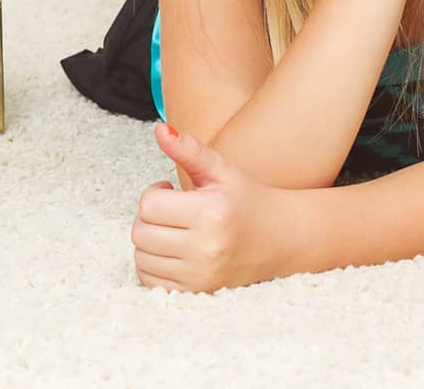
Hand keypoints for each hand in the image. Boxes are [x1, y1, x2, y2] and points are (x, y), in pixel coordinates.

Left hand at [131, 121, 292, 292]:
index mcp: (211, 213)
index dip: (155, 192)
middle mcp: (206, 249)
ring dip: (150, 241)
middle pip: (140, 232)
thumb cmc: (248, 199)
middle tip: (173, 211)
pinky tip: (174, 251)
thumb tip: (159, 129)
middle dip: (150, 217)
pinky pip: (150, 281)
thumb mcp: (222, 170)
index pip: (148, 204)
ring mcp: (202, 277)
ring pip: (141, 257)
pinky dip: (154, 265)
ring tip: (175, 230)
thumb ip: (189, 149)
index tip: (172, 190)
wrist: (283, 240)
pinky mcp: (198, 294)